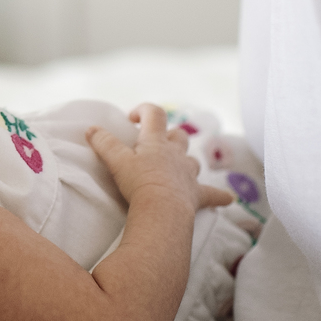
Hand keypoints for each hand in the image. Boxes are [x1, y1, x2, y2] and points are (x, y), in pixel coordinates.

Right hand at [87, 104, 233, 214]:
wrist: (162, 210)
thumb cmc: (139, 183)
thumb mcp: (116, 161)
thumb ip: (104, 143)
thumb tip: (91, 129)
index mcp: (156, 142)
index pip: (155, 114)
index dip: (144, 110)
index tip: (132, 118)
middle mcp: (176, 155)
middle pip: (178, 136)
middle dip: (168, 135)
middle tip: (154, 144)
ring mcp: (188, 174)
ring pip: (192, 161)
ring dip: (185, 161)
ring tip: (178, 168)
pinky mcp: (197, 195)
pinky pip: (212, 194)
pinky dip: (219, 195)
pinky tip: (229, 198)